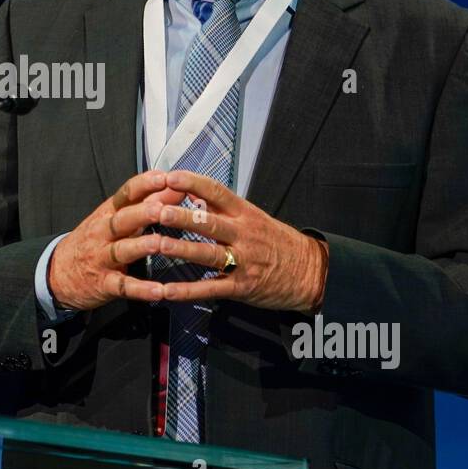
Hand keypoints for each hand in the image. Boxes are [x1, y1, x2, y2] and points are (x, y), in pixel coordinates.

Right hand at [46, 170, 186, 311]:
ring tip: (159, 244)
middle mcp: (103, 233)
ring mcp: (102, 258)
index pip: (126, 194)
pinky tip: (159, 291)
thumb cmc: (95, 240)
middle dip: (142, 213)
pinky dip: (141, 289)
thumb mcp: (116, 217)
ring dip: (140, 247)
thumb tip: (176, 187)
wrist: (59, 272)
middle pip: (122, 220)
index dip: (144, 185)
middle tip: (162, 209)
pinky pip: (124, 286)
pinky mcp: (105, 284)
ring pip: (121, 250)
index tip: (164, 177)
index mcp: (109, 213)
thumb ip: (148, 202)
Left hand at [151, 169, 327, 312]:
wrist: (310, 271)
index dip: (193, 183)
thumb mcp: (255, 218)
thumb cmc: (278, 242)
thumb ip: (224, 208)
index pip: (217, 192)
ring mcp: (243, 261)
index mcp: (245, 214)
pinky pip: (211, 289)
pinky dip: (188, 291)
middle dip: (181, 217)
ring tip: (157, 245)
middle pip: (209, 223)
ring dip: (181, 250)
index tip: (171, 176)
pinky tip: (167, 290)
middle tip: (157, 211)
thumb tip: (193, 193)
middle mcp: (243, 234)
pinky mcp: (241, 287)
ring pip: (208, 254)